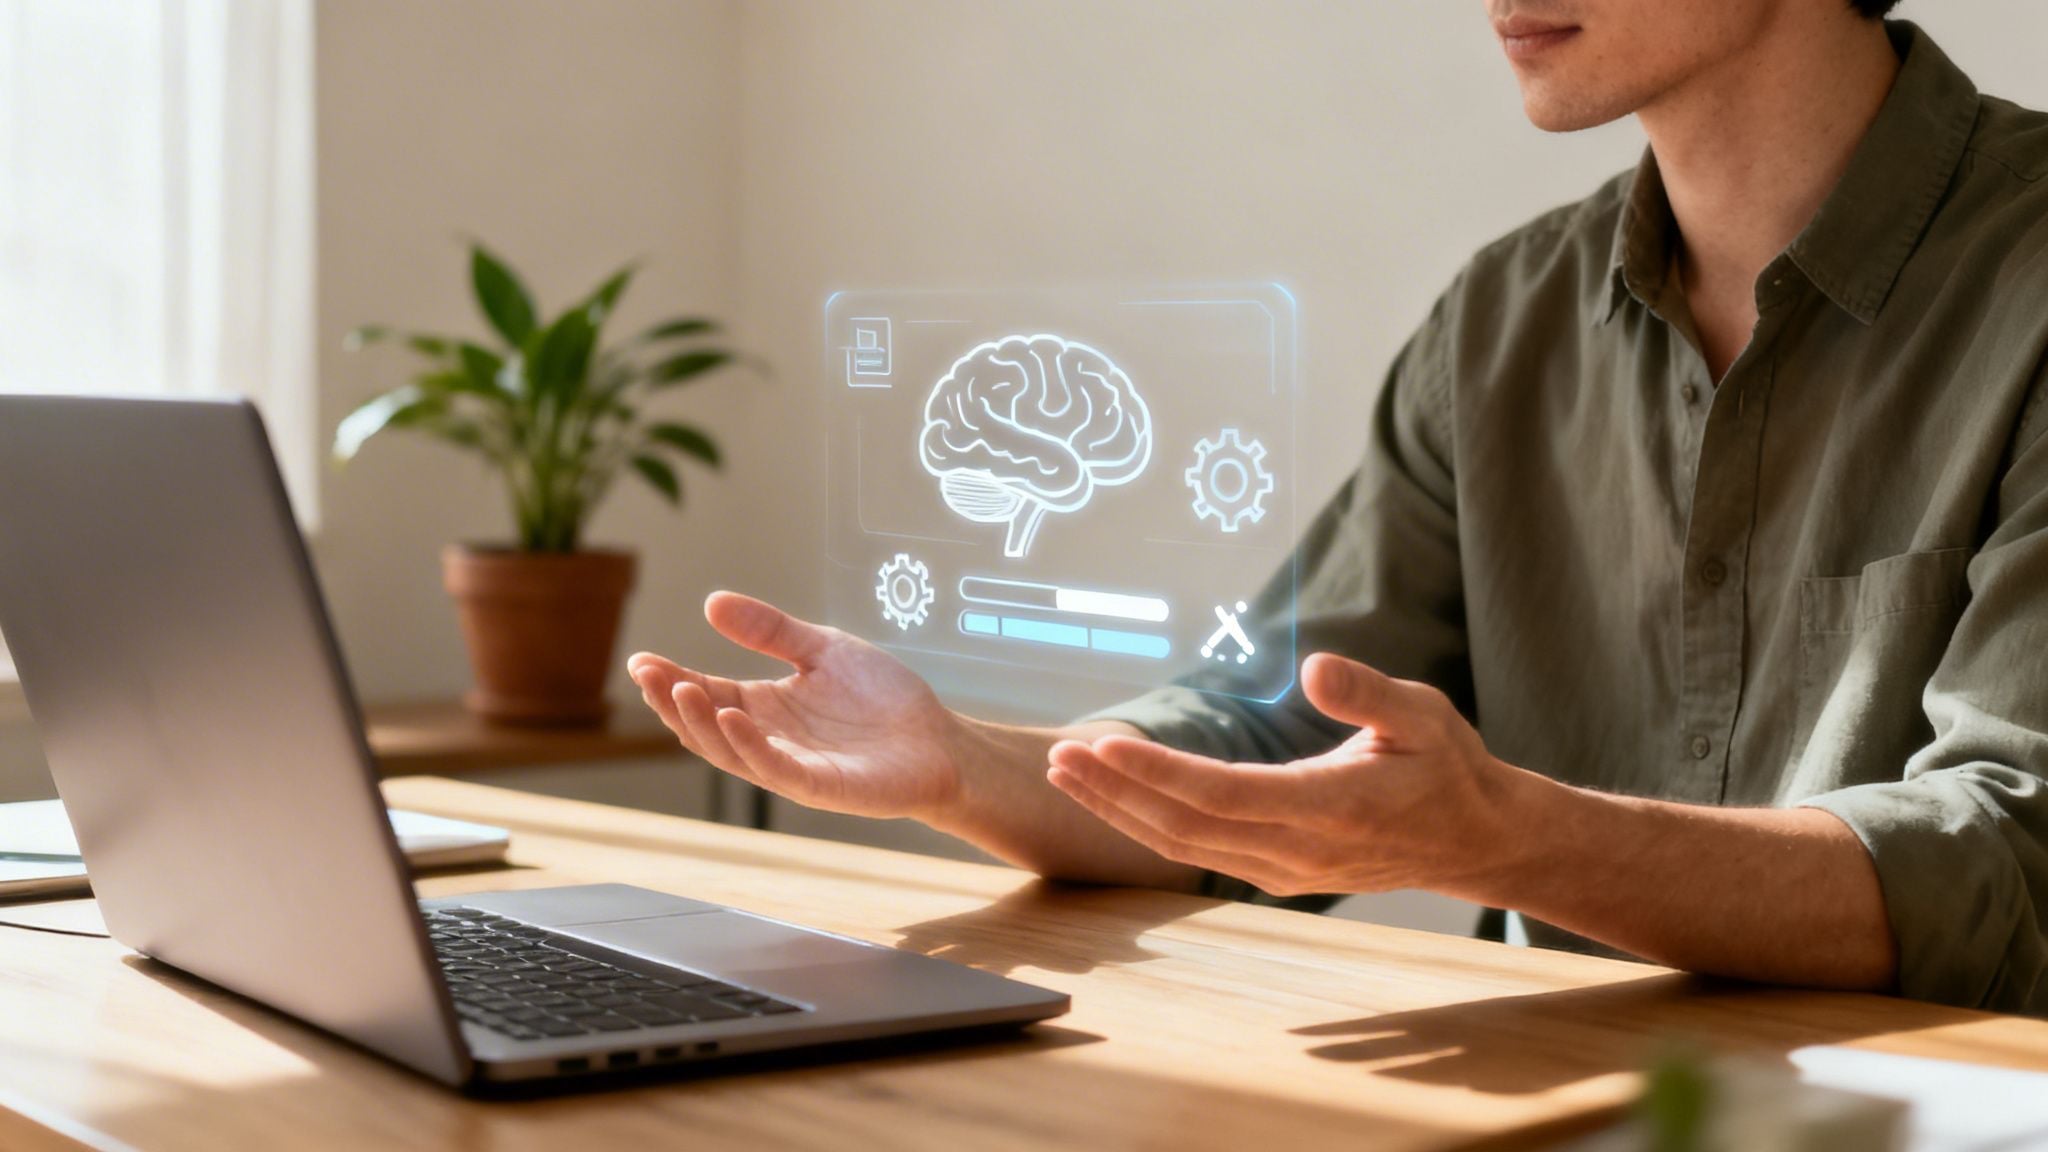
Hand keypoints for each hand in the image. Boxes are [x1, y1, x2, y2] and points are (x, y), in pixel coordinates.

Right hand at [628, 592, 966, 820]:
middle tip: (647, 675)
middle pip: (706, 723)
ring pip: (730, 750)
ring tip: (680, 690)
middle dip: (673, 700)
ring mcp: (790, 765)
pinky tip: (730, 716)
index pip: (706, 691)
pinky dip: (749, 745)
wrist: (938, 739)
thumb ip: (770, 631)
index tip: (641, 661)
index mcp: (764, 706)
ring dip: (700, 723)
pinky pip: (774, 768)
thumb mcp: (822, 648)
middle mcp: (769, 738)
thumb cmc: (882, 699)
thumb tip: (713, 602)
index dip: (672, 679)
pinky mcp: (819, 785)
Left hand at [1045, 653, 1513, 896]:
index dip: (1159, 773)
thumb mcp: (1423, 714)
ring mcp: (1284, 870)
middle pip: (1185, 827)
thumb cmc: (1446, 764)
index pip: (1224, 794)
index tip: (1106, 744)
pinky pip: (1199, 853)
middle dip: (1115, 792)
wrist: (1472, 839)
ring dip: (1120, 811)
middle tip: (1058, 755)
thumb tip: (1313, 665)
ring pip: (1184, 847)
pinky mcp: (1275, 873)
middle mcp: (1299, 850)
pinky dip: (1148, 825)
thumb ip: (1367, 693)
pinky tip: (1117, 795)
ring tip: (1069, 772)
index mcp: (1331, 806)